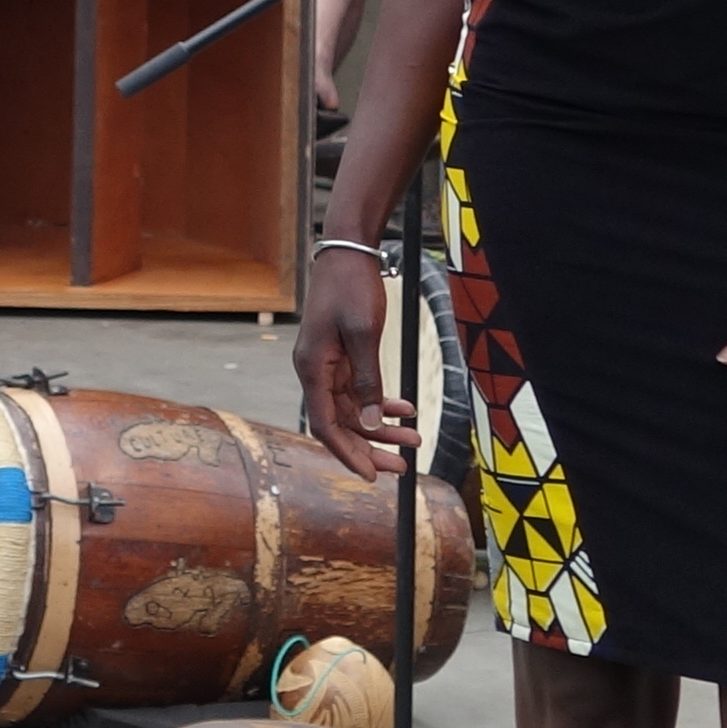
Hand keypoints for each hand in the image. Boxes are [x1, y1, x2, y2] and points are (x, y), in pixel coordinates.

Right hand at [293, 241, 418, 480]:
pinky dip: (382, 401)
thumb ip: (368, 380)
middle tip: (401, 468)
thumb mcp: (364, 333)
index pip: (327, 425)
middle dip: (371, 448)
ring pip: (354, 410)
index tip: (372, 476)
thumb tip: (374, 423)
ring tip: (414, 440)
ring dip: (382, 427)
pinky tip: (406, 409)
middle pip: (341, 424)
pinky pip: (360, 391)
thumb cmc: (351, 287)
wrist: (347, 251)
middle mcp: (316, 372)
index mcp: (312, 369)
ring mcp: (328, 366)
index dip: (348, 453)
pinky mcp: (342, 357)